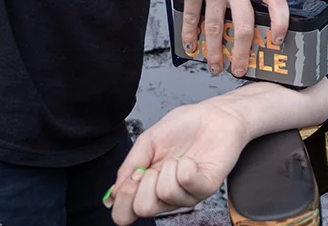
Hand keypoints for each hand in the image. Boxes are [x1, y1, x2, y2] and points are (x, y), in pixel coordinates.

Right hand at [108, 102, 250, 224]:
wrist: (214, 116)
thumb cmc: (184, 127)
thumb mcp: (147, 142)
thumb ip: (129, 166)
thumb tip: (113, 193)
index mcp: (149, 186)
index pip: (128, 212)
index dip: (123, 199)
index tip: (131, 177)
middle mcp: (167, 195)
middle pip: (144, 209)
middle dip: (143, 182)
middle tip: (154, 167)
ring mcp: (187, 193)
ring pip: (165, 194)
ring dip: (167, 169)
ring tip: (177, 158)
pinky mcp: (207, 187)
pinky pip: (188, 184)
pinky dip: (186, 167)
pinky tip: (190, 161)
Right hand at [162, 0, 289, 76]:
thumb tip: (257, 22)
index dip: (281, 22)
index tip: (278, 41)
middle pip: (244, 24)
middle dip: (242, 52)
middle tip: (240, 68)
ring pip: (216, 28)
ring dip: (215, 52)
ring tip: (215, 65)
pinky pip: (193, 20)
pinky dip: (191, 38)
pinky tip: (192, 47)